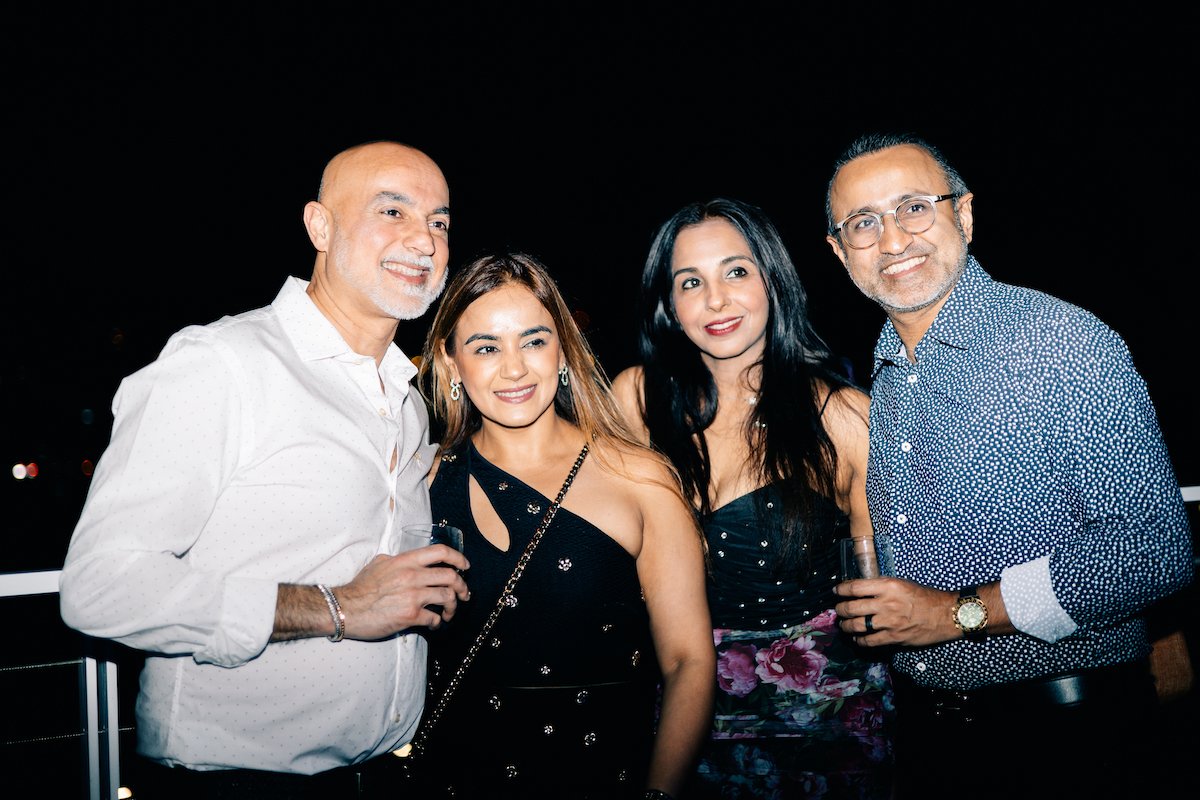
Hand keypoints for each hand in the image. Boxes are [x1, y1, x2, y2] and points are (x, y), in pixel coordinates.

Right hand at [337, 545, 470, 637]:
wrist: (345, 609)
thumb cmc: (359, 588)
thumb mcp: (379, 564)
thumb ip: (397, 560)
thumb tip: (409, 561)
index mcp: (405, 561)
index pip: (440, 552)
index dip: (458, 558)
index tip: (465, 566)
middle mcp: (412, 575)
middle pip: (451, 576)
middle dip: (462, 586)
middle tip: (464, 594)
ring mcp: (412, 596)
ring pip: (447, 597)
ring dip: (453, 607)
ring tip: (449, 613)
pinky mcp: (410, 616)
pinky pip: (434, 618)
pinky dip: (438, 622)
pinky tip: (434, 624)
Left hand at [833, 576, 958, 647]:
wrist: (945, 614)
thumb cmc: (924, 596)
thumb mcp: (901, 583)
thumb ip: (881, 587)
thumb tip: (860, 590)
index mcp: (888, 586)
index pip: (855, 587)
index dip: (841, 589)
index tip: (836, 590)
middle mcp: (886, 603)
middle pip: (851, 607)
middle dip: (840, 609)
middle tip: (839, 609)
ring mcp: (889, 622)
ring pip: (856, 625)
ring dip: (846, 626)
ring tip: (843, 625)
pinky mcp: (894, 637)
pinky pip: (869, 641)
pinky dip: (859, 640)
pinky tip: (857, 638)